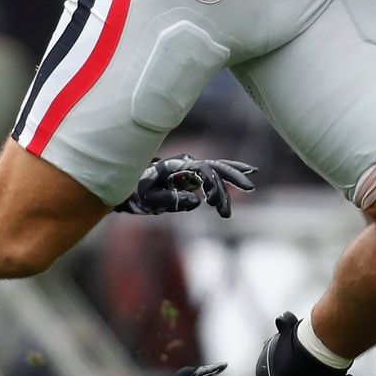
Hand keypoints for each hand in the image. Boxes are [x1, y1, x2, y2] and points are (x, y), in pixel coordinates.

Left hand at [114, 156, 256, 217]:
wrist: (125, 186)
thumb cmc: (134, 192)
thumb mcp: (148, 199)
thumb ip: (171, 200)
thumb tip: (197, 202)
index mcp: (175, 165)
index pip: (203, 170)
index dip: (213, 184)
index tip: (214, 202)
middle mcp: (185, 163)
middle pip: (215, 166)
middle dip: (232, 177)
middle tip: (250, 188)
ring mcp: (189, 169)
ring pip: (217, 170)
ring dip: (228, 188)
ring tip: (227, 212)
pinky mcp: (191, 176)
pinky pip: (215, 172)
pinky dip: (230, 172)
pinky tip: (248, 173)